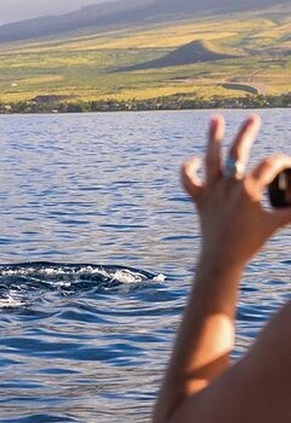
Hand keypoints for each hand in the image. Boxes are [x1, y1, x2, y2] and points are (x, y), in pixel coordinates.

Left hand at [180, 115, 290, 271]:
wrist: (222, 258)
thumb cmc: (250, 242)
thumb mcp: (275, 223)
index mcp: (249, 191)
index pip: (269, 165)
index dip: (282, 162)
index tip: (287, 166)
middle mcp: (228, 187)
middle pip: (238, 153)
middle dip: (246, 133)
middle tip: (253, 117)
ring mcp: (211, 191)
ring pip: (210, 159)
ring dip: (213, 138)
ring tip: (215, 118)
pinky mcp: (199, 199)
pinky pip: (188, 181)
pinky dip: (189, 169)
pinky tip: (195, 159)